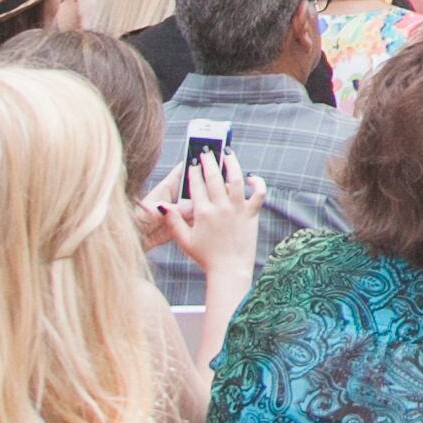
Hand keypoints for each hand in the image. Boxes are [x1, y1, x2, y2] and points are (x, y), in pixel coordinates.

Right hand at [141, 151, 267, 281]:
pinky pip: (258, 194)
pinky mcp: (251, 214)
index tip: (192, 162)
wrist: (228, 270)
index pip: (196, 186)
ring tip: (227, 153)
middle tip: (206, 152)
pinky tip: (250, 176)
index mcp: (202, 213)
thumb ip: (173, 222)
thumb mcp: (184, 241)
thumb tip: (163, 206)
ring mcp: (237, 210)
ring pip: (236, 179)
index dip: (194, 172)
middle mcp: (220, 208)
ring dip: (231, 163)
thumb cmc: (206, 257)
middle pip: (214, 178)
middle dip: (209, 161)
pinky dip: (257, 182)